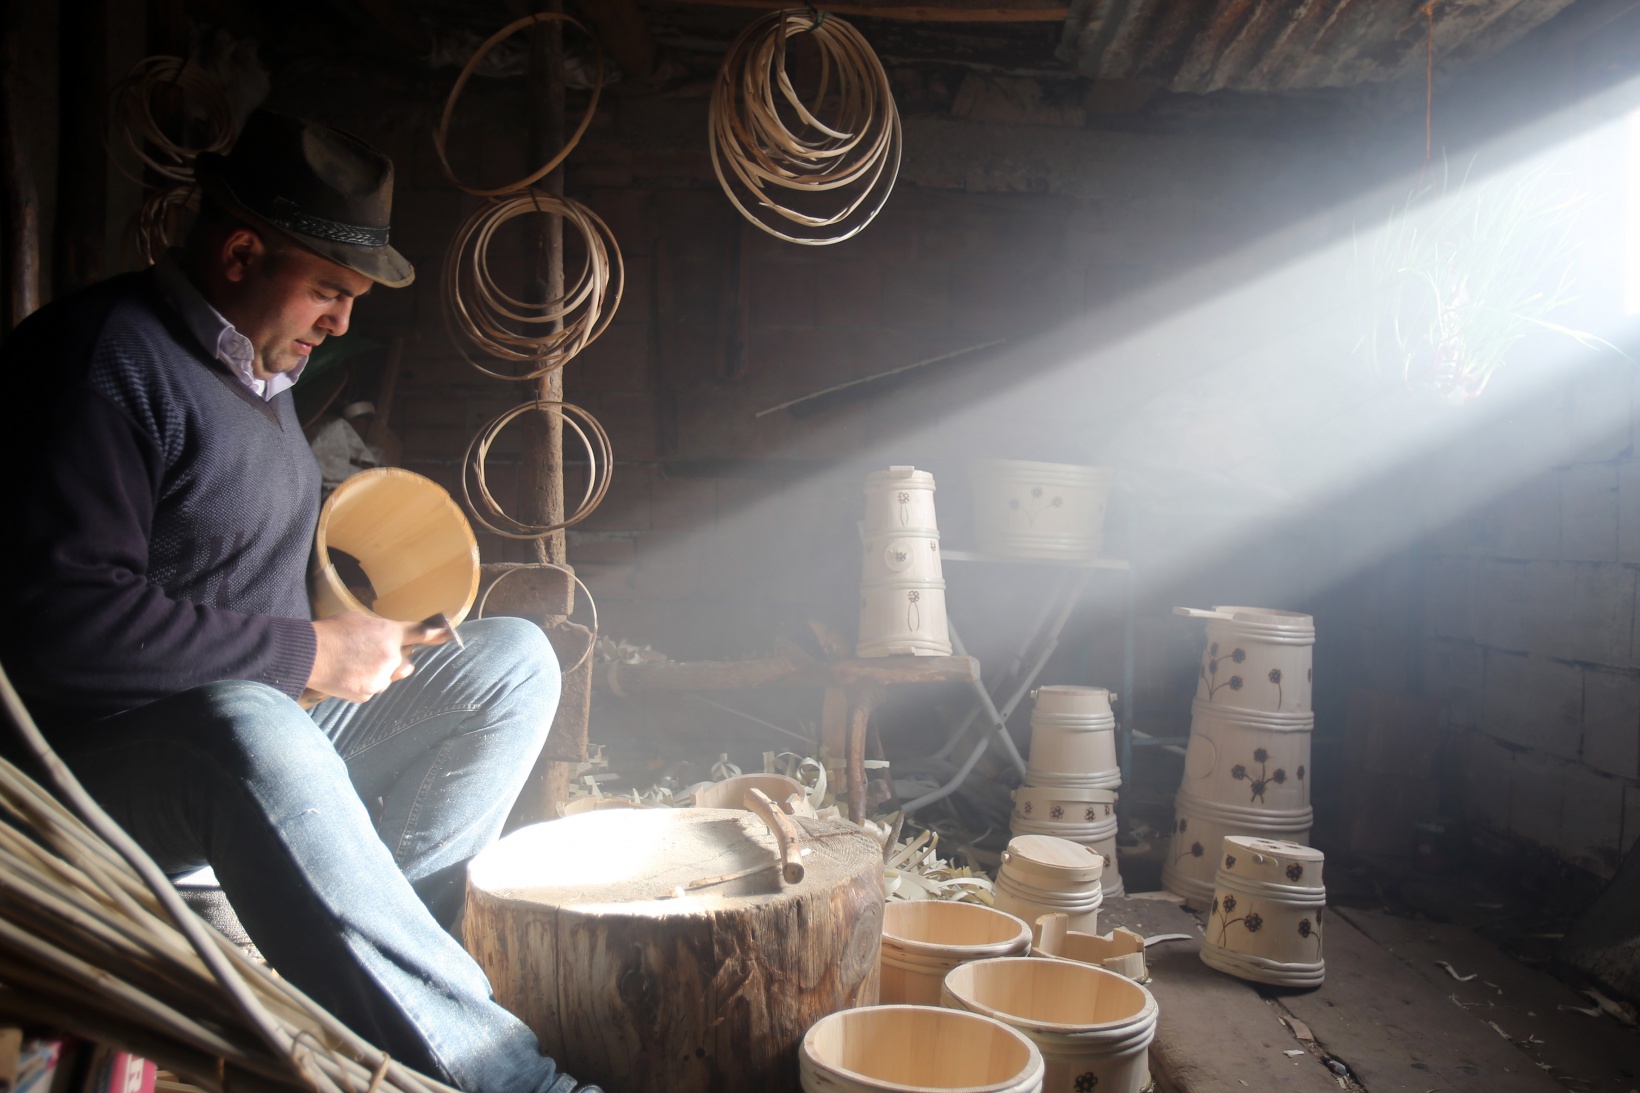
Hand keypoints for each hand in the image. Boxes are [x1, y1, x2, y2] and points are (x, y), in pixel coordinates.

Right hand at [306, 612, 452, 702]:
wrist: (308, 654)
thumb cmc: (331, 632)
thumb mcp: (359, 620)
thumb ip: (381, 631)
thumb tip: (387, 638)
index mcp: (390, 634)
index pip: (420, 634)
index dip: (436, 635)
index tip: (447, 635)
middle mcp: (391, 658)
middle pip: (404, 664)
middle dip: (393, 662)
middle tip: (370, 656)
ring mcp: (380, 679)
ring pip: (387, 679)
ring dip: (376, 675)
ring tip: (352, 665)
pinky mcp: (367, 694)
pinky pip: (371, 690)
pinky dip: (362, 685)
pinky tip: (346, 675)